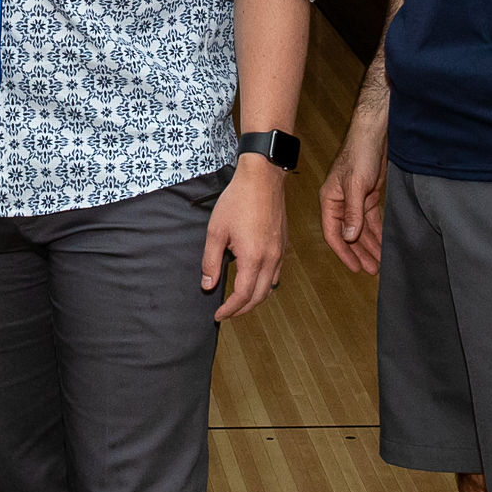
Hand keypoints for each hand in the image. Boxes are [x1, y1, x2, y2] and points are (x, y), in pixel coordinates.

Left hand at [202, 158, 288, 320]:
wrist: (262, 177)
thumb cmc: (239, 199)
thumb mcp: (216, 231)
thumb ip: (211, 261)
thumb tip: (208, 285)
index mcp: (254, 258)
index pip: (243, 296)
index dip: (230, 309)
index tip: (218, 315)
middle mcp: (271, 258)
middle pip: (260, 296)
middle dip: (243, 309)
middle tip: (227, 312)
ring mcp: (280, 251)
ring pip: (271, 286)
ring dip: (256, 298)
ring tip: (239, 300)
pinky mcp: (283, 243)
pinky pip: (276, 272)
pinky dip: (265, 283)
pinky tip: (254, 278)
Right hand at [318, 103, 388, 274]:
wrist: (374, 133)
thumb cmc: (359, 153)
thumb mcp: (356, 186)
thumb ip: (353, 213)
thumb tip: (349, 237)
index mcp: (330, 200)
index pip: (334, 233)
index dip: (344, 253)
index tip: (356, 268)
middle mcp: (340, 202)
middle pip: (348, 234)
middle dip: (360, 252)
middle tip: (372, 269)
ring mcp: (354, 199)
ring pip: (361, 229)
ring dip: (370, 244)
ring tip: (380, 261)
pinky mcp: (368, 195)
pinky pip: (371, 219)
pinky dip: (377, 232)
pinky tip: (383, 243)